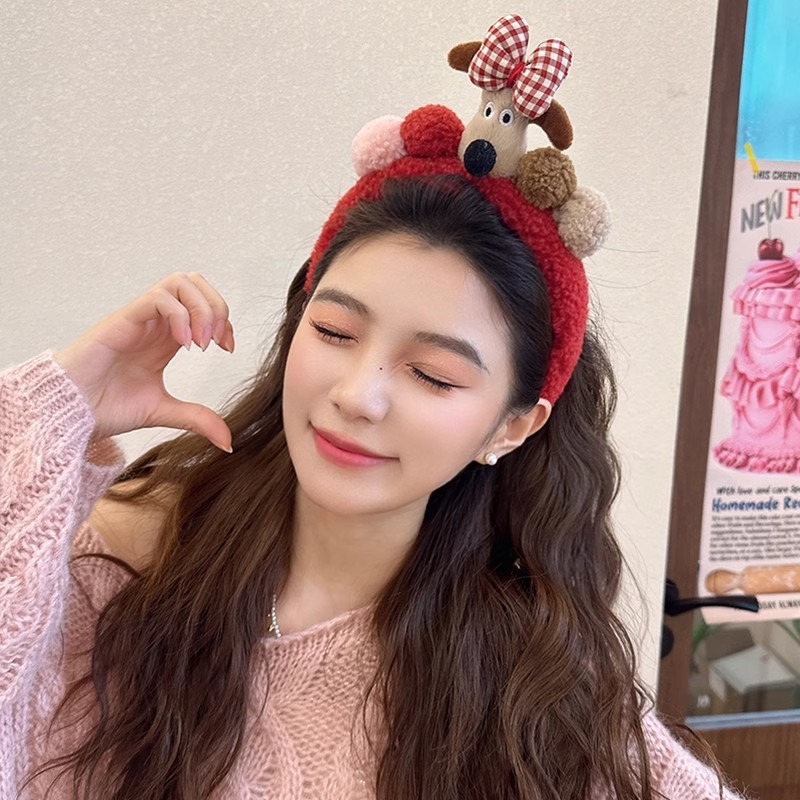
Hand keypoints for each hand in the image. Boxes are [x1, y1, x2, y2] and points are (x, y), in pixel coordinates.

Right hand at [54, 272, 234, 451]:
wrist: (70, 414)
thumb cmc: (105, 407)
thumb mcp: (164, 412)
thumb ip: (197, 420)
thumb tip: (228, 441)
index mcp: (166, 337)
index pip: (203, 305)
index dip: (223, 320)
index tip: (227, 348)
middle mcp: (155, 322)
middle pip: (194, 282)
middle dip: (215, 306)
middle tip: (215, 341)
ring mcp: (139, 318)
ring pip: (178, 282)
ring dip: (199, 308)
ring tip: (200, 343)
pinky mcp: (122, 320)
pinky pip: (157, 298)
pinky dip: (179, 315)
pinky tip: (183, 345)